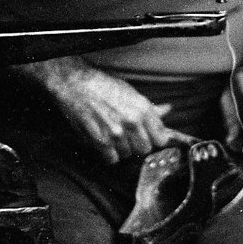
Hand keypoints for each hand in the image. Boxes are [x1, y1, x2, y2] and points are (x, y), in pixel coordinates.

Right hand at [18, 57, 193, 164]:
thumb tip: (168, 110)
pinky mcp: (100, 141)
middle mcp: (132, 122)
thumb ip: (150, 107)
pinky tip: (104, 142)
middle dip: (138, 145)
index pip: (161, 139)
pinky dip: (108, 154)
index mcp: (143, 108)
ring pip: (128, 155)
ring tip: (113, 134)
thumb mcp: (130, 91)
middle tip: (128, 135)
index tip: (148, 137)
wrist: (75, 84)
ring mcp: (116, 133)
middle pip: (145, 149)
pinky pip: (112, 159)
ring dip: (122, 149)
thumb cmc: (102, 85)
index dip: (155, 139)